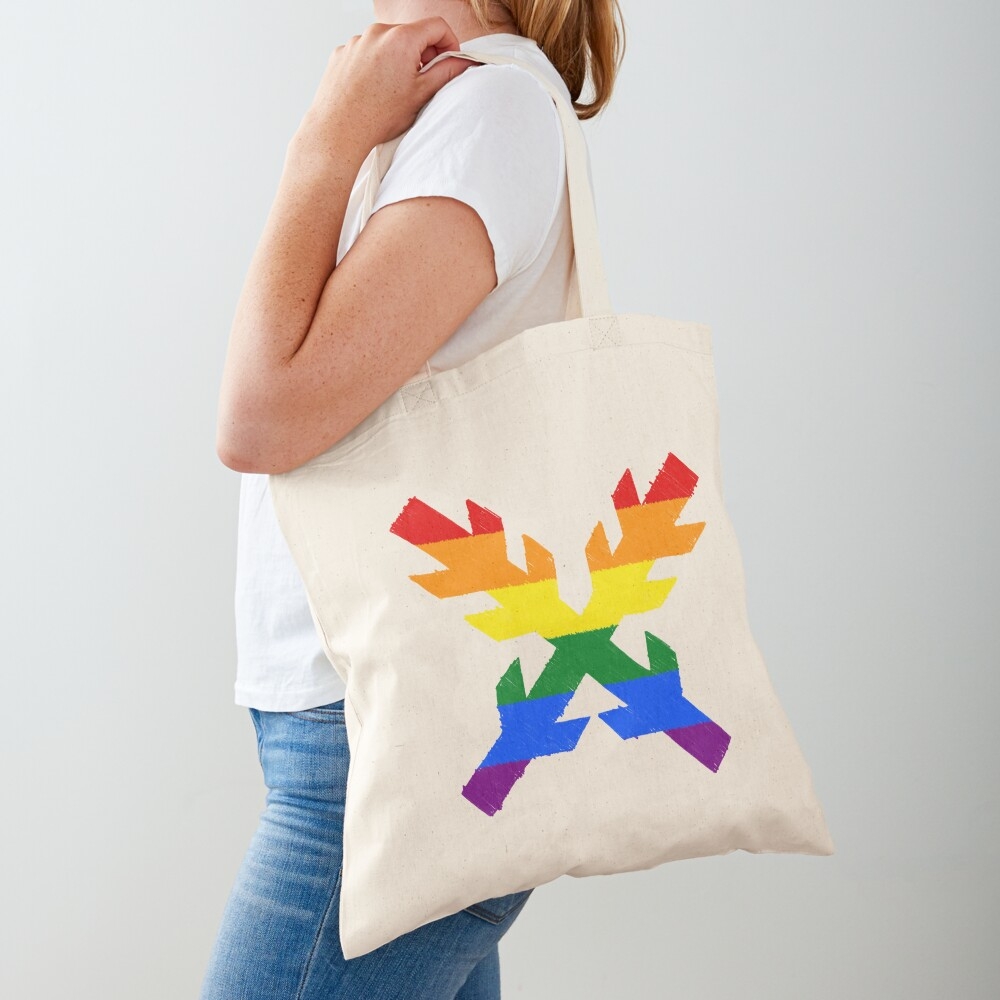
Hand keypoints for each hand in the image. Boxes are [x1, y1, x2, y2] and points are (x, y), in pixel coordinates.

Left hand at [299, 17, 475, 153]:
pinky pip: (367, 52)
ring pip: (388, 44)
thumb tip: (462, 62)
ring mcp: (357, 41)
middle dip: (422, 53)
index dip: (450, 42)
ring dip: (398, 60)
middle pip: (411, 34)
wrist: (339, 130)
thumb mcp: (421, 95)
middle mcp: (377, 32)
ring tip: (394, 90)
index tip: (450, 59)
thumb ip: (446, 72)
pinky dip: (376, 65)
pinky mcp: (343, 52)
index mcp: (401, 38)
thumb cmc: (377, 116)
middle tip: (423, 81)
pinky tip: (374, 89)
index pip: (437, 26)